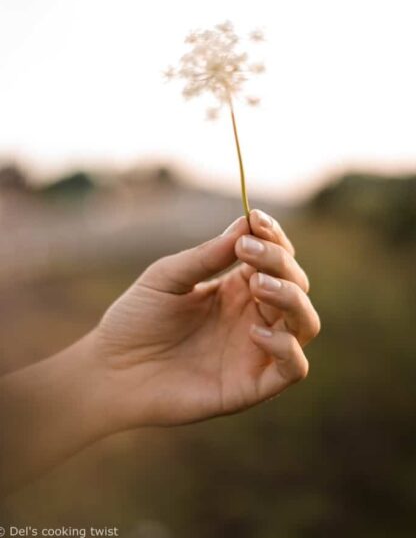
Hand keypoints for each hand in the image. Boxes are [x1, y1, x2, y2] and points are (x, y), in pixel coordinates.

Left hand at [90, 209, 319, 429]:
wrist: (111, 371)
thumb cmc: (136, 320)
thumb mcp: (167, 277)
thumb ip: (208, 255)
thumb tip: (247, 223)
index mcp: (236, 288)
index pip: (276, 258)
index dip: (274, 237)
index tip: (254, 219)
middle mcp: (253, 316)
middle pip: (296, 284)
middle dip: (280, 261)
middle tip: (247, 251)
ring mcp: (255, 351)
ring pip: (305, 323)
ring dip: (291, 297)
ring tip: (257, 283)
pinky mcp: (251, 386)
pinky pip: (293, 368)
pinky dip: (287, 347)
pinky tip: (254, 331)